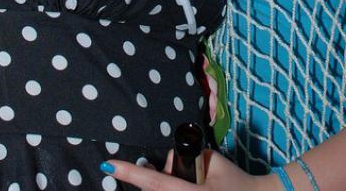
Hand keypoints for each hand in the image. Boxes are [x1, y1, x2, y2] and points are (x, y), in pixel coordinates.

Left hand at [103, 149, 272, 190]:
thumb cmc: (235, 182)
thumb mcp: (213, 161)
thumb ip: (190, 158)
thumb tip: (171, 159)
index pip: (156, 182)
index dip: (131, 173)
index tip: (109, 165)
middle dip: (154, 178)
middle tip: (182, 171)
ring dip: (164, 185)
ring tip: (194, 178)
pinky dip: (170, 188)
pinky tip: (192, 181)